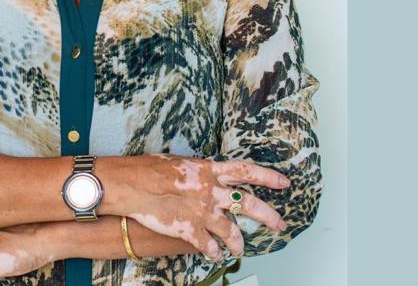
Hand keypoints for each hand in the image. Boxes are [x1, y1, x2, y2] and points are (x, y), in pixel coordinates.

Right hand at [120, 154, 289, 261]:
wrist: (133, 184)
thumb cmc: (151, 168)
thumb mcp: (182, 163)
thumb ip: (201, 172)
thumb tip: (211, 176)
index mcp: (210, 170)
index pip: (247, 171)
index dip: (268, 177)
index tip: (284, 182)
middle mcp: (211, 191)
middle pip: (250, 204)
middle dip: (269, 216)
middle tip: (280, 224)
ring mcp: (203, 212)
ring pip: (233, 232)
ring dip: (239, 242)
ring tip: (240, 249)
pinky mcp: (191, 231)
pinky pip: (210, 247)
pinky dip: (214, 252)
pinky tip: (215, 253)